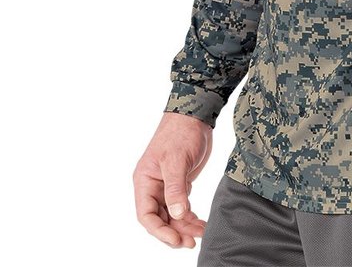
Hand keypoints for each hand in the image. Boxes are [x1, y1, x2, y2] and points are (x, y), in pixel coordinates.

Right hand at [133, 111, 212, 248]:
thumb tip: (178, 215)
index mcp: (145, 181)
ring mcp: (166, 186)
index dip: (159, 231)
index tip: (176, 239)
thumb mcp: (177, 160)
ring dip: (185, 226)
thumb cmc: (181, 132)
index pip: (146, 215)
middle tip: (191, 242)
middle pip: (160, 218)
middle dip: (174, 231)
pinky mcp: (180, 183)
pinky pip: (182, 206)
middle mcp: (153, 186)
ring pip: (173, 215)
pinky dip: (190, 216)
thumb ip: (176, 188)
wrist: (195, 115)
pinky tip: (200, 223)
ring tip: (201, 233)